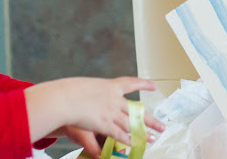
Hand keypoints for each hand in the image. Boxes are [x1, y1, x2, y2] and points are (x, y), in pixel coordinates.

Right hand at [26, 76, 163, 154]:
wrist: (65, 98)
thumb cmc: (68, 91)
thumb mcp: (85, 87)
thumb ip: (95, 94)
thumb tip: (95, 97)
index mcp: (111, 86)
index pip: (131, 83)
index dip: (143, 85)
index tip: (154, 86)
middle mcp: (115, 99)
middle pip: (137, 110)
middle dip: (150, 120)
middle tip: (162, 125)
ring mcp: (111, 112)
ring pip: (132, 124)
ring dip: (143, 132)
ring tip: (154, 137)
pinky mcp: (104, 124)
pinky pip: (119, 134)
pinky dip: (128, 139)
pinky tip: (136, 143)